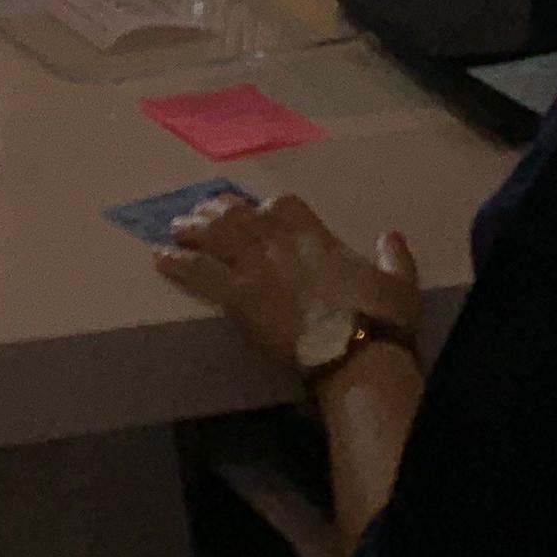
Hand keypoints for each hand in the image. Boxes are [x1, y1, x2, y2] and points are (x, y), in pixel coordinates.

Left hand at [157, 191, 420, 382]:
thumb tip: (392, 236)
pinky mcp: (237, 298)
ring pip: (214, 237)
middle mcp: (279, 243)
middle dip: (218, 210)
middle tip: (200, 213)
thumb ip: (394, 255)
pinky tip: (159, 258)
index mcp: (314, 236)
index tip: (254, 209)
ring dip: (192, 229)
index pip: (281, 206)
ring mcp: (255, 268)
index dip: (265, 206)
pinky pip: (199, 273)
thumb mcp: (398, 282)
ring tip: (175, 228)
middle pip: (238, 215)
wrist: (355, 350)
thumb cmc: (379, 318)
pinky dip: (177, 264)